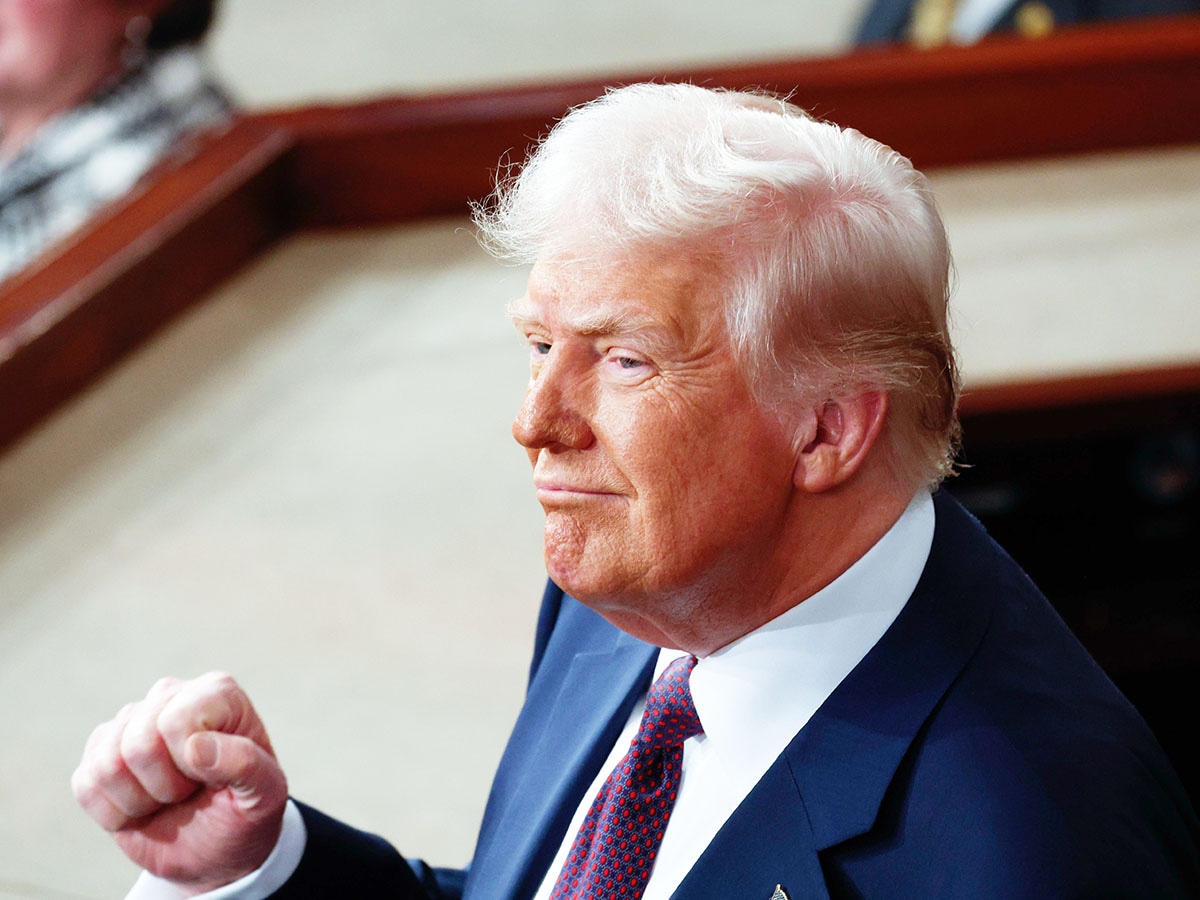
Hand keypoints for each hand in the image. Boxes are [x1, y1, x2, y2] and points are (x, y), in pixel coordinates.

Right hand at [72, 672, 288, 893]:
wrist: (217, 846)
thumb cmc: (245, 811)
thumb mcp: (266, 794)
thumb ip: (245, 764)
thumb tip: (194, 746)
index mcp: (217, 693)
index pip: (174, 722)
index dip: (189, 765)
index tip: (214, 777)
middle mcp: (170, 695)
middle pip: (137, 744)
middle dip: (166, 786)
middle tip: (191, 791)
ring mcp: (131, 721)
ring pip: (107, 765)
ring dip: (140, 801)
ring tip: (169, 798)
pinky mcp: (100, 752)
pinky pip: (85, 784)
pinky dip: (115, 813)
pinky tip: (143, 806)